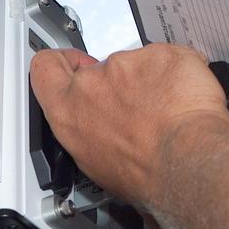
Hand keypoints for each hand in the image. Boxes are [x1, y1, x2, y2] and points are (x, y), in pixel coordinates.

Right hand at [29, 44, 228, 210]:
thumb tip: (98, 132)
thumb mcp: (94, 165)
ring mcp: (125, 65)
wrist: (184, 164)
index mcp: (67, 112)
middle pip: (98, 68)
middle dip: (118, 82)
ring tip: (166, 111)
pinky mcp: (160, 55)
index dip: (60, 63)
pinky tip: (183, 99)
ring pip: (137, 64)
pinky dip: (177, 74)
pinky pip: (168, 59)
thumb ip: (87, 132)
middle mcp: (91, 84)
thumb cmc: (144, 174)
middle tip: (137, 104)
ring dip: (151, 81)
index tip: (72, 64)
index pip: (45, 68)